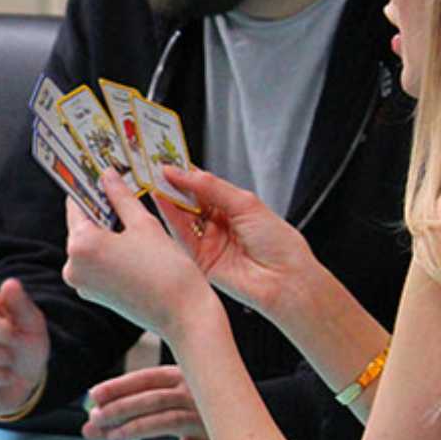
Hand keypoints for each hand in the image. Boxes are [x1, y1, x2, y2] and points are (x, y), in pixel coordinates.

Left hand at [63, 172, 210, 338]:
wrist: (183, 315)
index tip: (98, 174)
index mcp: (80, 245)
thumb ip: (120, 197)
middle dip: (100, 209)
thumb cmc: (167, 270)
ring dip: (106, 231)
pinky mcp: (92, 294)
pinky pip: (95, 263)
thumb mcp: (144, 224)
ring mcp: (81, 283)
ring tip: (130, 217)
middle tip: (119, 190)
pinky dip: (108, 251)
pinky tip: (131, 244)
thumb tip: (107, 175)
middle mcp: (72, 266)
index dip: (90, 187)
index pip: (76, 204)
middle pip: (81, 225)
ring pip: (89, 245)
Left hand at [82, 366, 218, 439]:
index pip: (146, 378)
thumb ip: (131, 412)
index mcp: (184, 377)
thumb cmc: (199, 415)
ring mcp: (207, 422)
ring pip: (166, 421)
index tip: (93, 397)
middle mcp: (197, 395)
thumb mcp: (169, 405)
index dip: (118, 387)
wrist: (247, 433)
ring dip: (135, 429)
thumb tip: (90, 424)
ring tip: (112, 438)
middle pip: (152, 399)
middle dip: (119, 409)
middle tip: (95, 421)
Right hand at [156, 165, 315, 315]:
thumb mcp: (245, 204)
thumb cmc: (279, 244)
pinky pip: (181, 236)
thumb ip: (211, 187)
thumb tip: (183, 172)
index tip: (170, 160)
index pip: (204, 186)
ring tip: (155, 180)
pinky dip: (170, 217)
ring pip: (183, 217)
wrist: (285, 279)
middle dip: (174, 185)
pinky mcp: (199, 259)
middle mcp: (220, 224)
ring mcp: (209, 241)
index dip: (187, 173)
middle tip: (158, 168)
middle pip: (190, 201)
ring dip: (169, 199)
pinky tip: (162, 200)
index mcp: (235, 208)